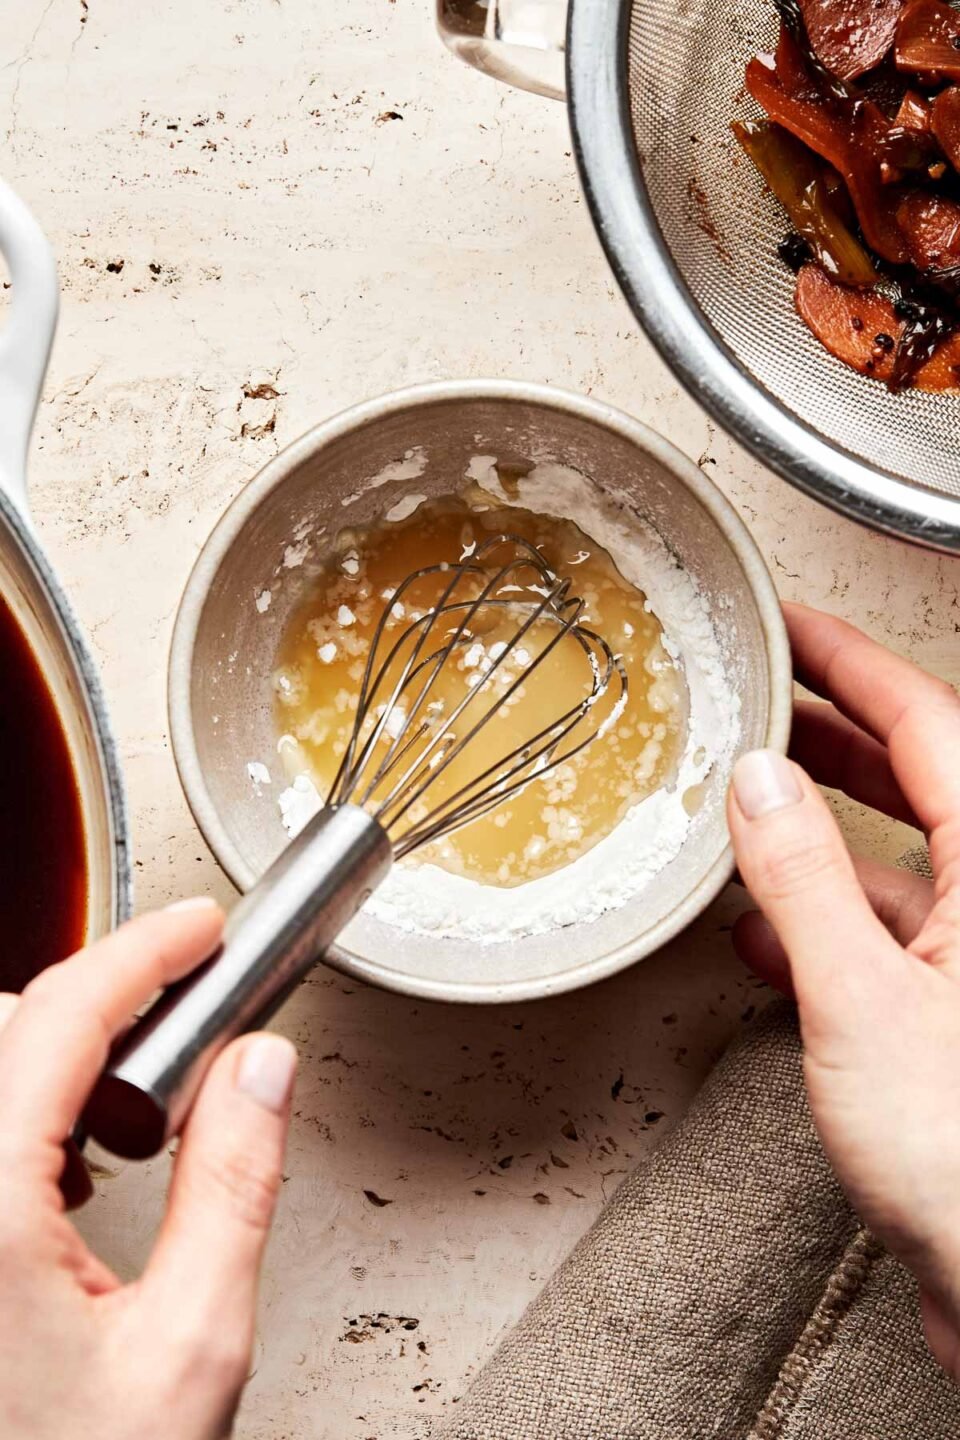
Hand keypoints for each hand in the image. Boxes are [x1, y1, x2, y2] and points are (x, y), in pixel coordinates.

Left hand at [0, 901, 296, 1439]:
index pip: (61, 1020)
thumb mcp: (191, 1346)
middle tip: (193, 1015)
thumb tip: (262, 1073)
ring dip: (65, 1063)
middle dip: (106, 1003)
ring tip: (140, 1113)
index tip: (200, 927)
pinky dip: (32, 1117)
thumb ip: (235, 1184)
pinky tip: (80, 1170)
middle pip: (10, 1034)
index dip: (144, 952)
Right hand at [728, 603, 959, 1375]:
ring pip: (897, 857)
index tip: (793, 627)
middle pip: (920, 777)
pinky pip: (886, 936)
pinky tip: (761, 937)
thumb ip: (804, 878)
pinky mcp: (948, 1016)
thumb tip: (758, 781)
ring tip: (746, 800)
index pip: (931, 724)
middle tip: (763, 695)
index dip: (855, 662)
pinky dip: (821, 922)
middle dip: (834, 730)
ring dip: (818, 829)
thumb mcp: (861, 999)